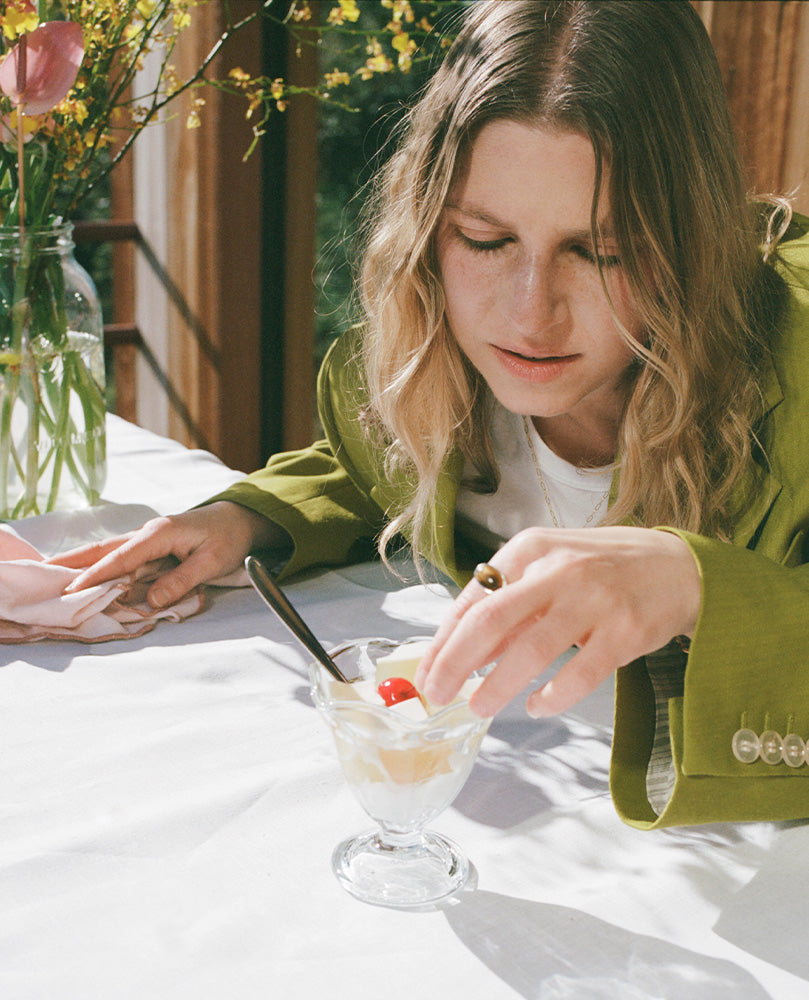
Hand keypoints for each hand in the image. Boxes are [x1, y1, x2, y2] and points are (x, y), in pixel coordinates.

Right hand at [51, 501, 284, 607]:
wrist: (241, 520)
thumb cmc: (229, 538)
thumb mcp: (211, 562)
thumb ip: (181, 581)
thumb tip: (150, 601)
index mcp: (161, 533)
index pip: (122, 557)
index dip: (97, 574)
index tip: (73, 589)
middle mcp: (148, 533)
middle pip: (104, 548)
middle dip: (73, 562)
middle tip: (43, 574)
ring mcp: (147, 539)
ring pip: (108, 551)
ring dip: (81, 563)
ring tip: (52, 574)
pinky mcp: (150, 547)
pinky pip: (119, 557)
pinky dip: (98, 565)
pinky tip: (83, 574)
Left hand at [415, 526, 700, 718]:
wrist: (679, 566)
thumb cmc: (602, 568)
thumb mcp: (550, 567)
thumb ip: (511, 603)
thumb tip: (466, 651)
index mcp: (531, 548)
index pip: (474, 598)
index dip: (444, 639)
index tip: (427, 670)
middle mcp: (560, 569)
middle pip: (492, 620)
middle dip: (456, 662)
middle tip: (438, 694)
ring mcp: (594, 599)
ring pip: (531, 650)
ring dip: (498, 685)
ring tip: (479, 706)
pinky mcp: (625, 631)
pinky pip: (579, 675)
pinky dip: (552, 696)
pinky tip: (537, 705)